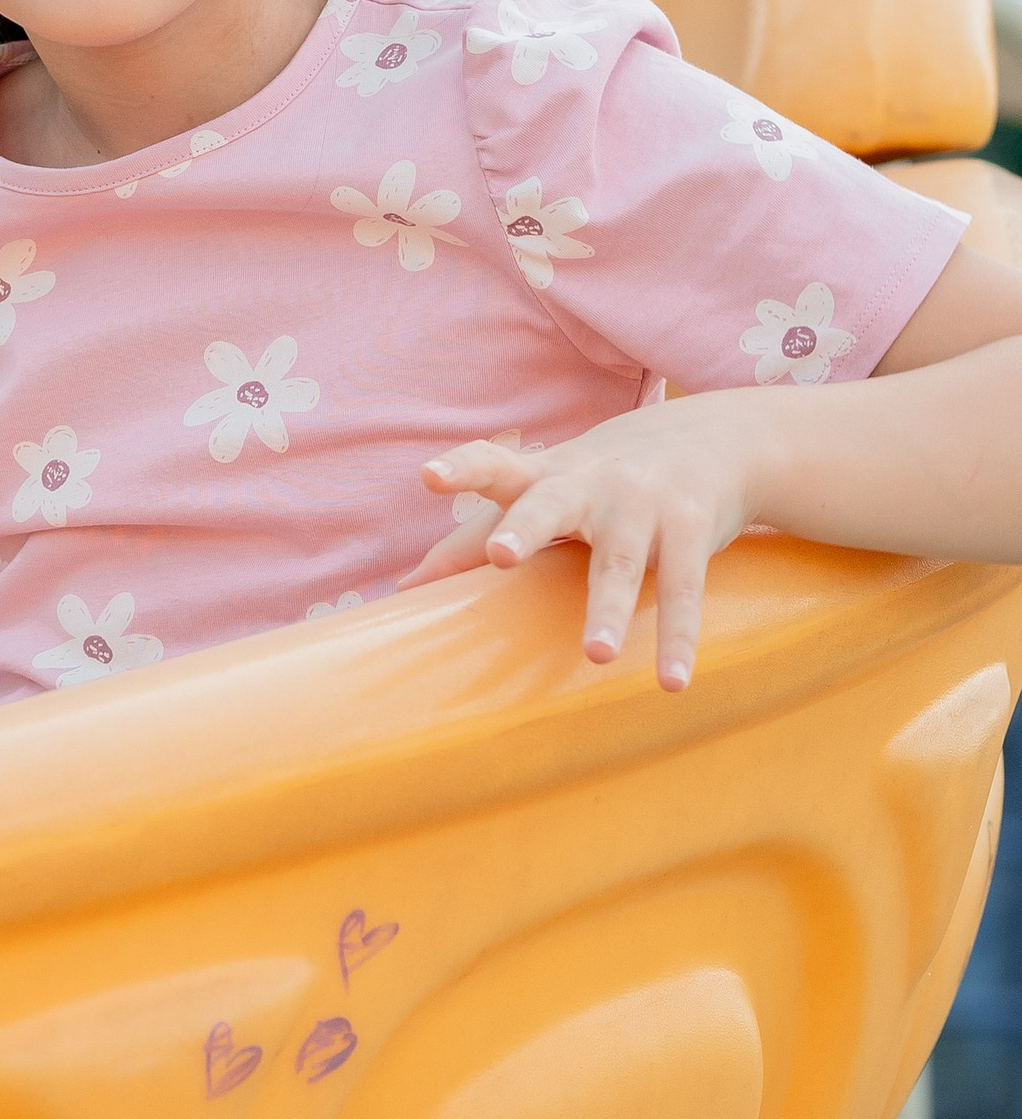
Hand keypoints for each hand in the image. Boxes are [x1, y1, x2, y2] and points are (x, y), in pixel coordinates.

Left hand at [405, 395, 764, 690]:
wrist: (716, 437)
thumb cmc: (600, 478)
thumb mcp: (541, 492)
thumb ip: (471, 539)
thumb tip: (403, 591)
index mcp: (544, 474)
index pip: (493, 464)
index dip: (462, 469)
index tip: (429, 476)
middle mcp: (588, 484)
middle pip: (550, 503)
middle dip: (526, 526)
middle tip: (501, 554)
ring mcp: (642, 503)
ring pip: (619, 560)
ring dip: (608, 607)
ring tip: (595, 655)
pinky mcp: (690, 528)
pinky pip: (682, 589)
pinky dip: (677, 637)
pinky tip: (670, 681)